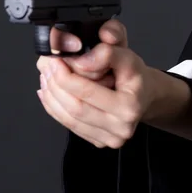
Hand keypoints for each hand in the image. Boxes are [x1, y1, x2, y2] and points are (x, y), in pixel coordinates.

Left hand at [36, 20, 155, 148]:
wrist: (145, 94)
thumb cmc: (135, 75)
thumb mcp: (127, 54)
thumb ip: (107, 51)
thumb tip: (83, 60)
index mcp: (129, 106)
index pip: (87, 93)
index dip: (65, 75)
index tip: (54, 60)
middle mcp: (121, 127)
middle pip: (75, 108)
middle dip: (55, 85)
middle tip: (46, 67)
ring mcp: (109, 138)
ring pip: (68, 118)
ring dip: (51, 96)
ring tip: (47, 77)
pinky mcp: (99, 141)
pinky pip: (69, 126)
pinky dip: (54, 108)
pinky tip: (51, 92)